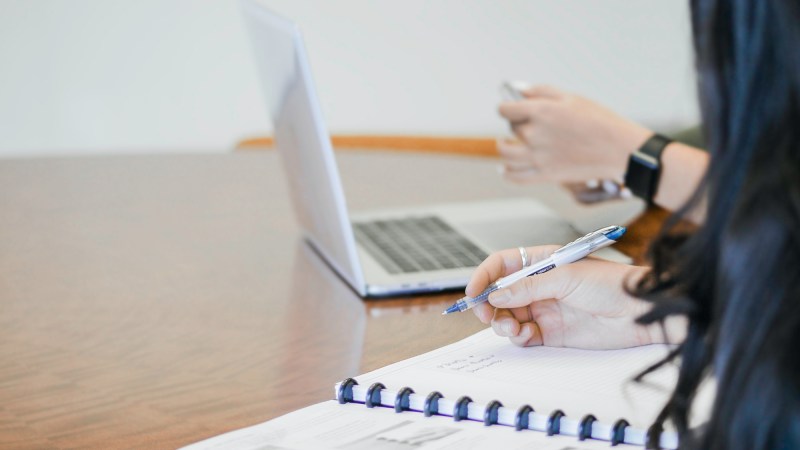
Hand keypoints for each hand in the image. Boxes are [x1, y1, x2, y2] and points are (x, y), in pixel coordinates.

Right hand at [467, 245, 661, 348]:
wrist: (641, 312)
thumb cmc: (612, 284)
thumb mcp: (565, 278)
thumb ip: (528, 288)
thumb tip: (496, 295)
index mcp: (541, 262)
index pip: (502, 265)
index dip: (484, 276)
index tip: (472, 292)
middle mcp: (539, 285)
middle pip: (500, 294)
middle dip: (488, 305)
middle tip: (486, 315)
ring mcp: (544, 309)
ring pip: (508, 316)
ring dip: (502, 323)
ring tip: (511, 327)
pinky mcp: (551, 333)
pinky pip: (523, 335)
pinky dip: (517, 337)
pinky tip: (524, 335)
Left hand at [497, 85, 652, 182]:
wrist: (619, 149)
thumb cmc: (599, 120)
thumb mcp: (571, 97)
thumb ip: (541, 92)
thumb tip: (518, 91)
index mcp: (540, 111)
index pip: (505, 109)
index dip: (507, 107)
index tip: (512, 108)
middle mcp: (535, 134)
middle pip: (511, 128)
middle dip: (517, 123)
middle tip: (531, 124)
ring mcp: (538, 157)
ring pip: (506, 153)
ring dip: (504, 147)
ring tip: (507, 144)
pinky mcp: (545, 175)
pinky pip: (515, 176)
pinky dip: (507, 172)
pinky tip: (506, 168)